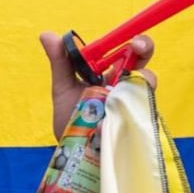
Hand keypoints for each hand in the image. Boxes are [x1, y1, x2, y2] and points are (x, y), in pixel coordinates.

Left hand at [39, 31, 155, 139]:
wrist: (74, 158)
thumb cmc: (72, 123)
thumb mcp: (63, 90)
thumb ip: (61, 63)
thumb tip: (46, 35)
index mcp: (113, 76)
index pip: (131, 53)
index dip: (137, 43)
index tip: (133, 42)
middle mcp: (127, 89)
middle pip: (146, 65)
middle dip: (145, 52)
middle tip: (137, 48)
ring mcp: (134, 108)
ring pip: (147, 87)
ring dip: (135, 84)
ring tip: (113, 95)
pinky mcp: (137, 128)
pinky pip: (141, 115)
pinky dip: (127, 113)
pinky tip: (111, 120)